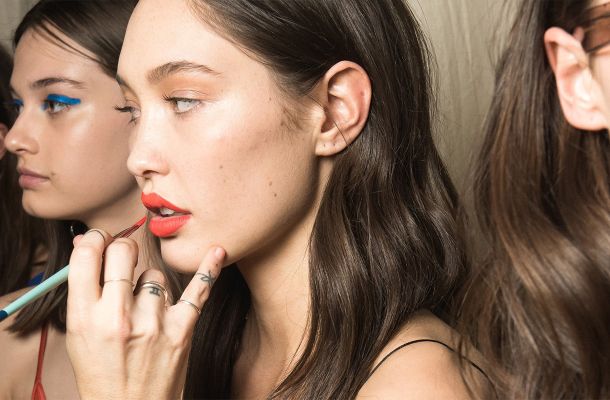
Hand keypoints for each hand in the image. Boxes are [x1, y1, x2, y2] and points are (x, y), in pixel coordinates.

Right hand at [66, 229, 225, 399]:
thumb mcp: (78, 337)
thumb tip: (88, 244)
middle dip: (122, 250)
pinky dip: (208, 270)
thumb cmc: (102, 374)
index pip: (87, 255)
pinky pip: (199, 291)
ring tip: (144, 313)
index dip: (94, 239)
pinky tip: (218, 252)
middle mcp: (118, 317)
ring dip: (149, 286)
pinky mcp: (181, 331)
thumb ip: (83, 292)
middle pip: (123, 252)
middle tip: (123, 261)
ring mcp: (153, 323)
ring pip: (154, 275)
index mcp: (83, 318)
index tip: (101, 241)